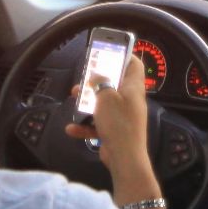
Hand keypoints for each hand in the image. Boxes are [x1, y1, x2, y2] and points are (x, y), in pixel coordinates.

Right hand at [65, 54, 151, 180]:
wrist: (124, 158)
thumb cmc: (118, 123)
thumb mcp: (106, 97)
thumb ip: (101, 82)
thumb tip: (98, 74)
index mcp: (133, 88)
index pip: (134, 64)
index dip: (124, 55)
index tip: (110, 50)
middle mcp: (130, 100)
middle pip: (115, 83)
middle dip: (97, 80)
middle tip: (85, 78)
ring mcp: (123, 117)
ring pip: (104, 103)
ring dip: (88, 102)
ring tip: (75, 99)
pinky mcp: (115, 131)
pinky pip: (99, 123)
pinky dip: (86, 125)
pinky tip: (73, 128)